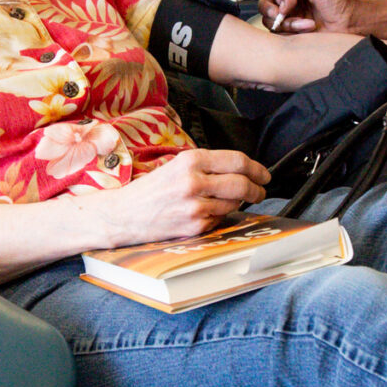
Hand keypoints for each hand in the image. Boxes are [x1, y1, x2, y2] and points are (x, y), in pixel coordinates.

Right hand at [103, 149, 268, 244]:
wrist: (123, 215)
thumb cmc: (149, 190)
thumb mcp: (176, 165)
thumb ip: (206, 165)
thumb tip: (240, 170)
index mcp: (190, 160)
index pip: (237, 160)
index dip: (257, 168)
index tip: (263, 174)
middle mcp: (193, 181)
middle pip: (241, 183)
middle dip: (257, 189)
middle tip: (261, 190)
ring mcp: (195, 206)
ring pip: (234, 203)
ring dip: (238, 203)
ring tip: (229, 200)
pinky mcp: (194, 226)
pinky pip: (220, 219)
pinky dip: (220, 216)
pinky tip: (207, 212)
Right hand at [258, 0, 362, 33]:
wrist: (349, 22)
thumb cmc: (337, 1)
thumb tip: (280, 4)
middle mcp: (286, 3)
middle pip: (263, 4)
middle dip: (272, 9)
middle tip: (283, 13)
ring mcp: (287, 19)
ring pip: (268, 20)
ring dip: (288, 22)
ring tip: (307, 23)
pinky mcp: (289, 35)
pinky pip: (277, 34)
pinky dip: (292, 31)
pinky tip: (308, 29)